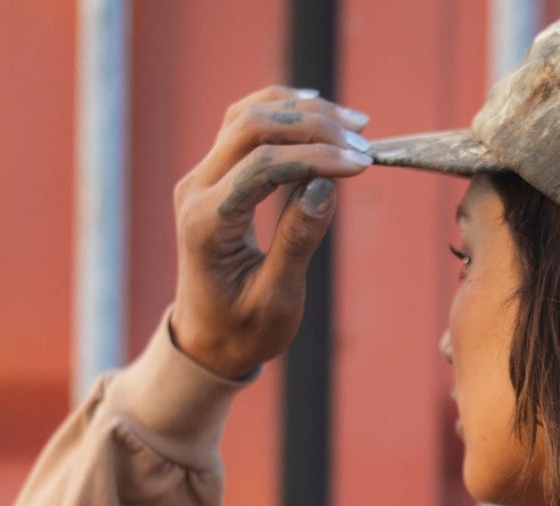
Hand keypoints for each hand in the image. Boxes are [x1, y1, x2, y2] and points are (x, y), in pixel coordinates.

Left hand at [169, 87, 372, 379]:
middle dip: (311, 125)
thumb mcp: (277, 300)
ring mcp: (202, 176)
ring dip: (301, 112)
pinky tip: (319, 113)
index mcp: (208, 222)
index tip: (362, 164)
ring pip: (248, 116)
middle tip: (362, 141)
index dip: (315, 157)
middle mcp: (196, 188)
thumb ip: (298, 240)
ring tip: (352, 125)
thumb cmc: (243, 330)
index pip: (263, 165)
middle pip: (252, 126)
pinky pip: (246, 126)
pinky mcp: (215, 174)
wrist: (207, 340)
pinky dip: (284, 114)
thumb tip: (325, 185)